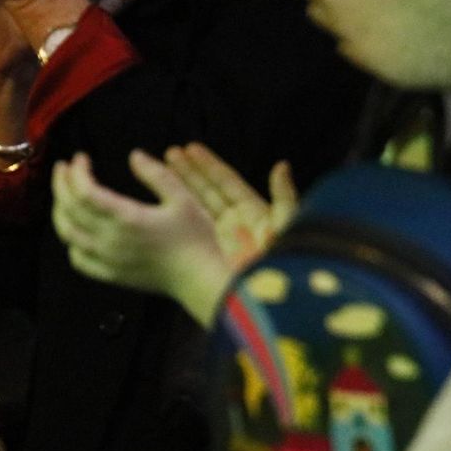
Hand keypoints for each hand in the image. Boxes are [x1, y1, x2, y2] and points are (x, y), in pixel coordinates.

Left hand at [53, 150, 233, 324]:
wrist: (199, 278)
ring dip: (59, 210)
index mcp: (127, 218)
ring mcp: (107, 259)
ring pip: (67, 234)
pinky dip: (70, 241)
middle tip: (64, 167)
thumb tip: (134, 155)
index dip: (76, 172)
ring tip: (63, 193)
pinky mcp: (109, 274)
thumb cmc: (195, 237)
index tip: (81, 157)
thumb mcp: (183, 198)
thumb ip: (157, 174)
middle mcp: (110, 240)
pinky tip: (75, 229)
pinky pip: (78, 259)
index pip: (85, 192)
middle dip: (61, 184)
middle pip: (69, 209)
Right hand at [167, 143, 296, 269]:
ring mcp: (220, 241)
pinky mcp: (209, 256)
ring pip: (196, 209)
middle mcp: (235, 225)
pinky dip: (177, 216)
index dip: (208, 165)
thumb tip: (281, 167)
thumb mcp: (288, 227)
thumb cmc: (285, 265)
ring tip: (162, 170)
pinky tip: (162, 205)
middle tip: (170, 154)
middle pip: (207, 191)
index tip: (191, 150)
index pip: (226, 182)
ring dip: (180, 189)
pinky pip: (192, 231)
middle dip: (189, 172)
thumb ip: (284, 197)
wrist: (271, 299)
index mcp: (253, 213)